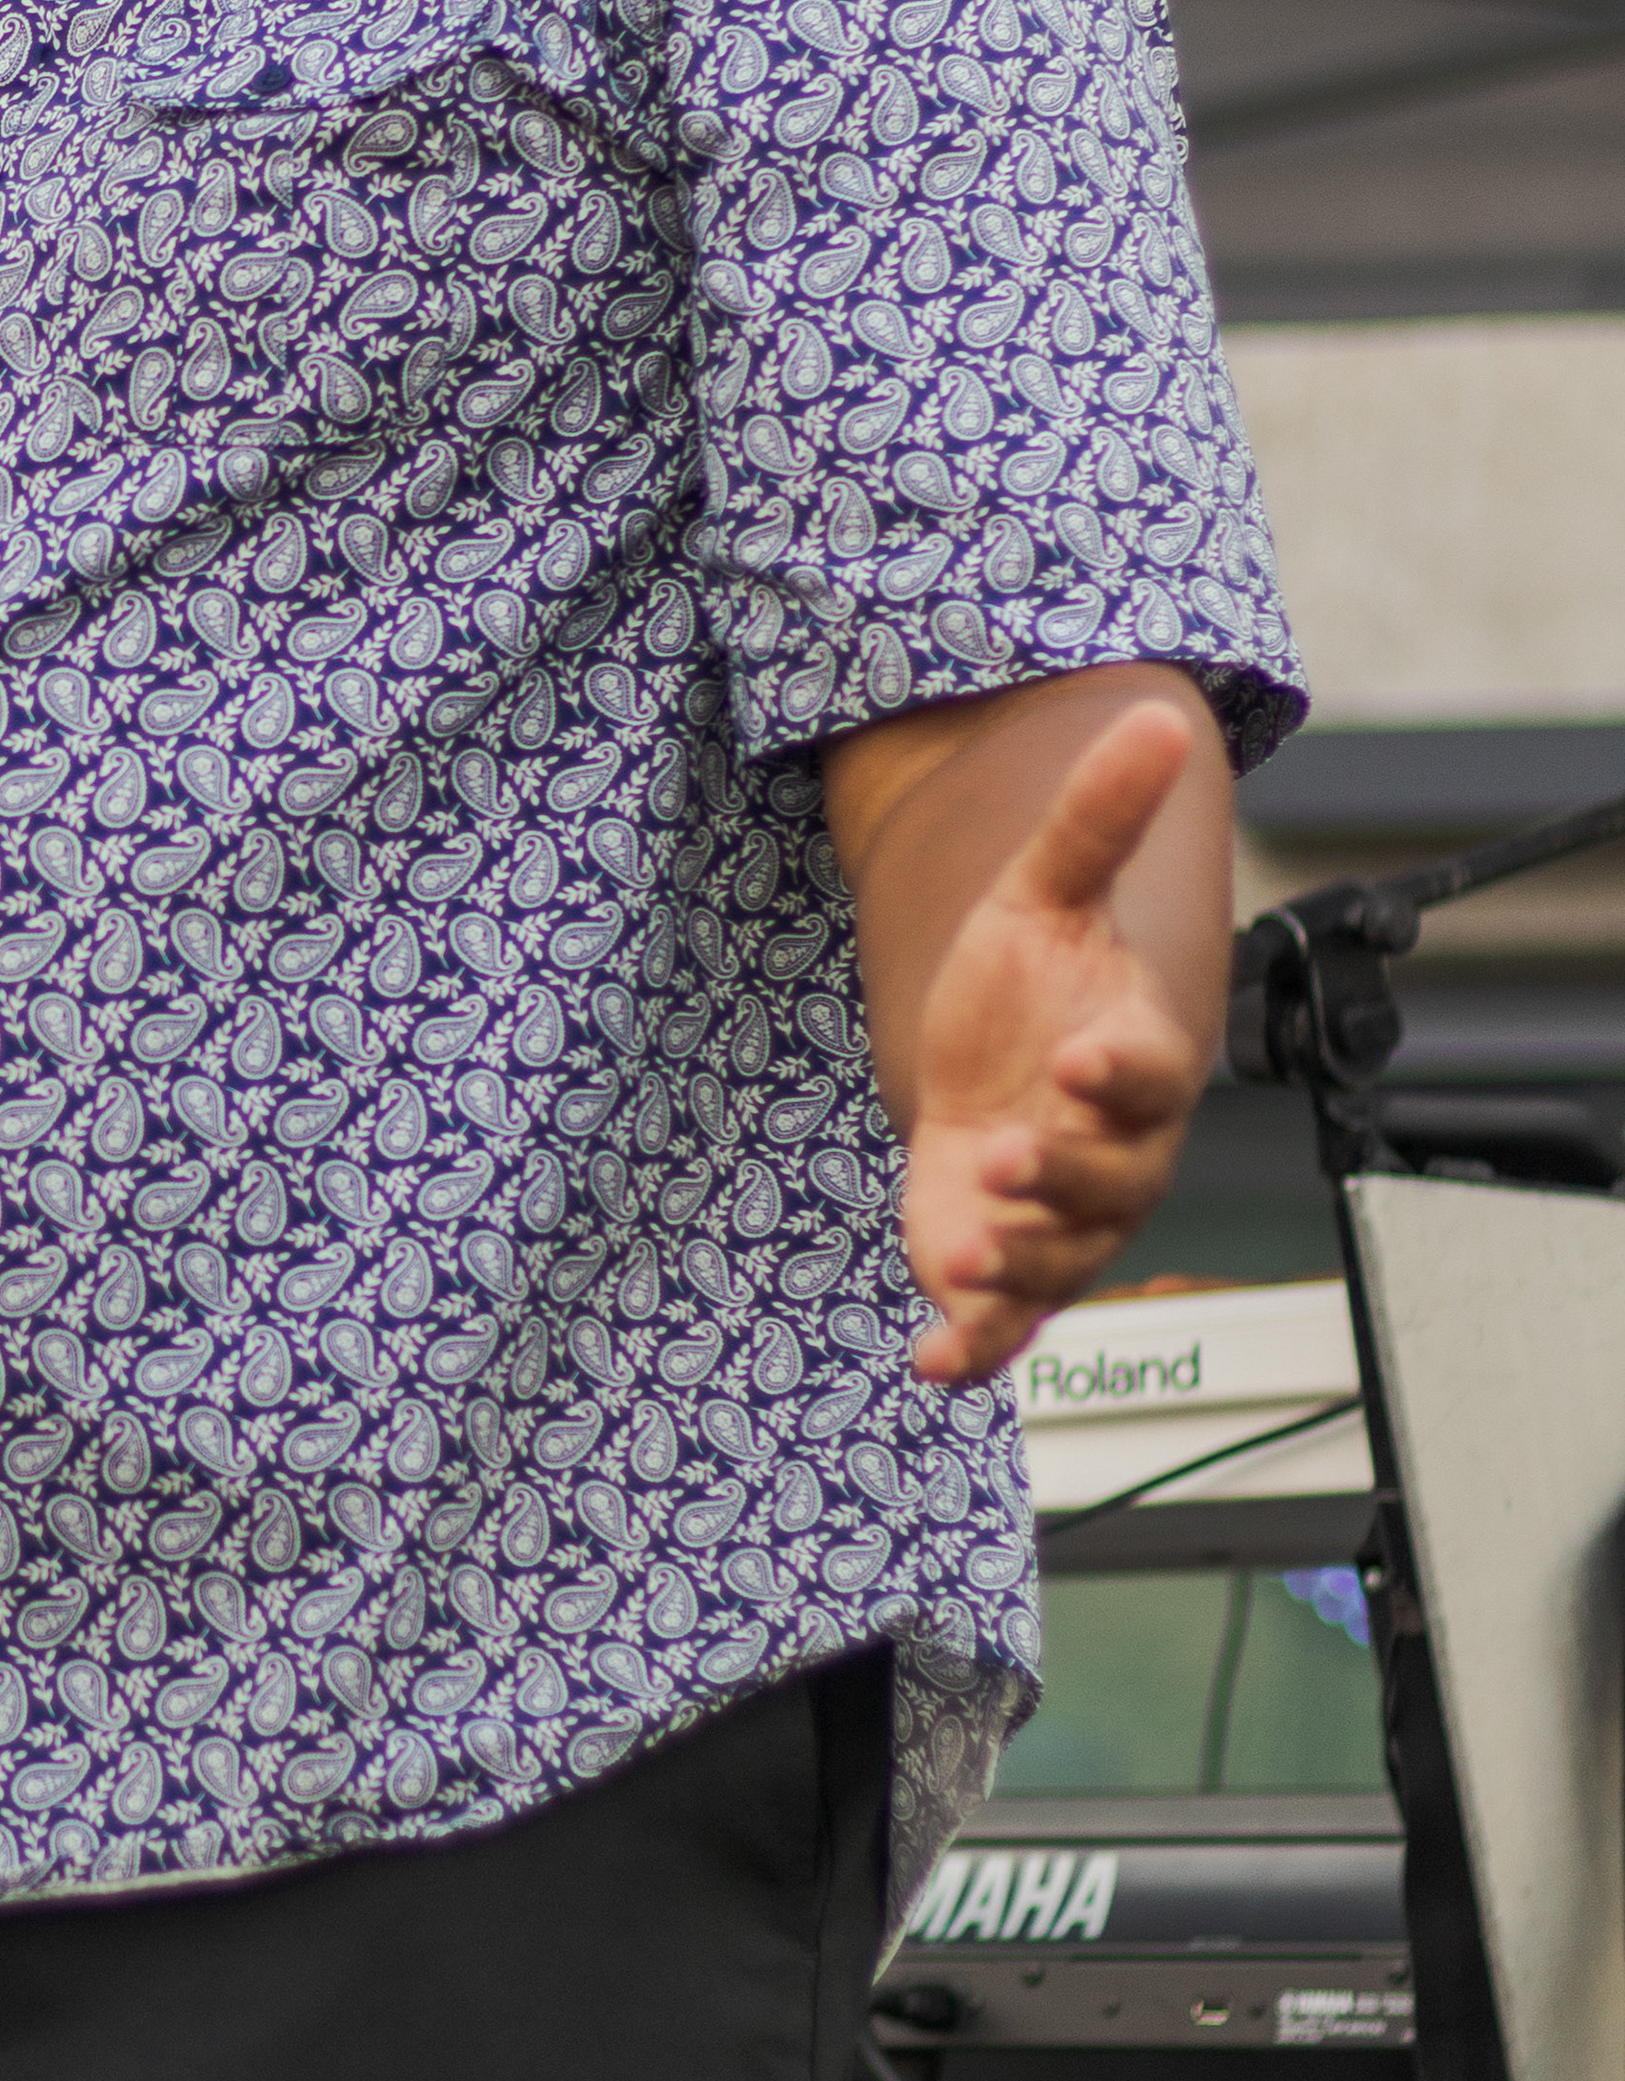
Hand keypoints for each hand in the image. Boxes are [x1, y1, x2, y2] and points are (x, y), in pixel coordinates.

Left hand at [894, 703, 1209, 1388]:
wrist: (994, 1068)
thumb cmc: (1032, 984)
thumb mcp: (1045, 890)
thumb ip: (1096, 819)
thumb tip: (1149, 713)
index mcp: (1130, 1060)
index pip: (1147, 1071)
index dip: (1119, 1070)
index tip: (1079, 1054)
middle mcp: (1108, 1154)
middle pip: (1109, 1179)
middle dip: (1063, 1177)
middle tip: (1010, 1161)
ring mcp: (1057, 1221)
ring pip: (1059, 1261)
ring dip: (1019, 1266)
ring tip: (965, 1252)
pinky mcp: (1003, 1270)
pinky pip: (1003, 1327)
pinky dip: (973, 1351)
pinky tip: (930, 1367)